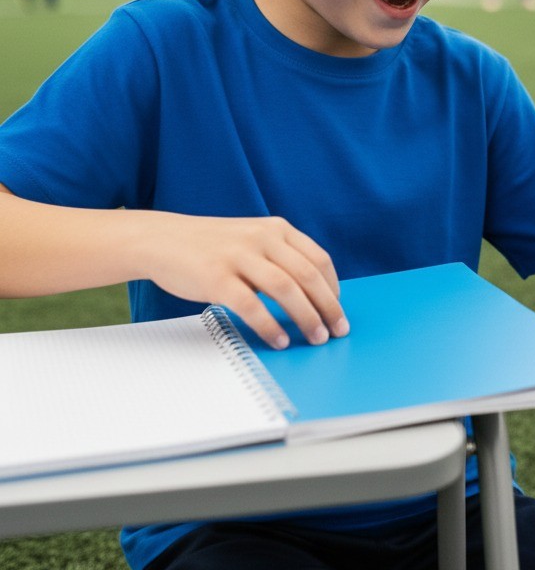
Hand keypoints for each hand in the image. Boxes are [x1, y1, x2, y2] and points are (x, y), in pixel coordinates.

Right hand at [143, 213, 347, 349]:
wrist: (162, 239)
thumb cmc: (212, 246)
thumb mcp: (252, 239)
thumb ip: (279, 257)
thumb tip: (312, 295)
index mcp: (276, 228)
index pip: (319, 259)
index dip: (333, 288)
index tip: (337, 309)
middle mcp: (262, 238)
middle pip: (308, 276)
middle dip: (328, 307)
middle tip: (337, 331)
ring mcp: (239, 256)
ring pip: (286, 289)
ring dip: (306, 317)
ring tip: (315, 338)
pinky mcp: (216, 278)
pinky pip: (252, 305)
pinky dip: (270, 325)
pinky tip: (280, 340)